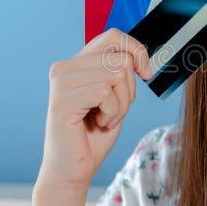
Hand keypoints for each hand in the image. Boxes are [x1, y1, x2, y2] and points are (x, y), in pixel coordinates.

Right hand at [37, 28, 152, 189]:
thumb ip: (120, 72)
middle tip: (114, 111)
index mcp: (77, 63)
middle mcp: (64, 67)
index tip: (146, 73)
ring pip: (116, 73)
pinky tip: (98, 123)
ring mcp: (61, 81)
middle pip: (121, 59)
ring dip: (121, 103)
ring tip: (105, 118)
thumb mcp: (115, 97)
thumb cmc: (94, 135)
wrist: (73, 169)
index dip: (136, 50)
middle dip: (129, 90)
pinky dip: (112, 112)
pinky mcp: (62, 99)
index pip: (113, 36)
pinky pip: (105, 92)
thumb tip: (139, 55)